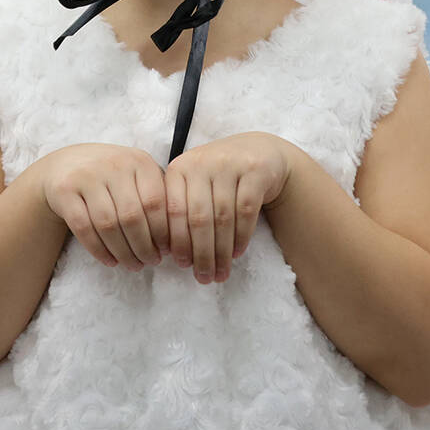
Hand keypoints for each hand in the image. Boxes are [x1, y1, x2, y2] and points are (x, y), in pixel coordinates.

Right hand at [33, 144, 168, 268]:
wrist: (66, 165)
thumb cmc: (112, 177)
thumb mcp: (137, 175)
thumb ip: (156, 197)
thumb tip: (175, 239)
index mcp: (138, 161)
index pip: (156, 202)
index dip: (162, 231)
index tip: (166, 250)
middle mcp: (112, 164)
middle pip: (132, 216)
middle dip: (144, 246)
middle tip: (151, 262)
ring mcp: (86, 176)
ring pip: (108, 225)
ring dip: (123, 252)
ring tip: (133, 265)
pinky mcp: (64, 191)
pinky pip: (83, 228)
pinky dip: (98, 250)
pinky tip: (110, 261)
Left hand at [164, 133, 290, 283]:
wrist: (257, 152)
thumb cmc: (218, 178)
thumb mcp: (194, 186)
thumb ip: (182, 211)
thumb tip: (172, 254)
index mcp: (179, 168)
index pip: (174, 211)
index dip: (177, 241)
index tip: (181, 265)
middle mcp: (202, 162)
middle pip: (199, 218)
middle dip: (201, 253)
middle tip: (204, 277)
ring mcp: (229, 164)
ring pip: (223, 217)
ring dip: (222, 251)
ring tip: (221, 272)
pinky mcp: (255, 171)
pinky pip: (246, 211)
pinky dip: (241, 236)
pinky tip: (237, 253)